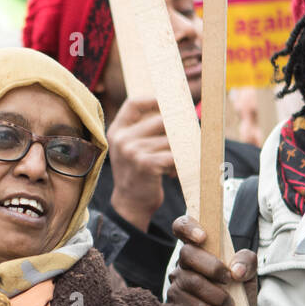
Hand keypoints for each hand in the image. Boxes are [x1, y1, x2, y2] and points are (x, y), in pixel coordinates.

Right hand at [107, 97, 175, 232]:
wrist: (130, 205)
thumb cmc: (136, 175)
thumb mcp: (129, 149)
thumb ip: (141, 131)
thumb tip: (174, 114)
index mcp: (117, 131)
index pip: (133, 103)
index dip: (153, 100)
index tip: (169, 105)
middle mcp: (122, 139)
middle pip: (160, 120)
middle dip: (177, 130)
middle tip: (187, 138)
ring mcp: (133, 151)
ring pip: (170, 140)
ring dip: (179, 152)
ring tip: (174, 164)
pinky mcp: (146, 163)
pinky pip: (173, 155)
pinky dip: (179, 163)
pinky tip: (174, 172)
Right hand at [166, 214, 257, 305]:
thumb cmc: (238, 293)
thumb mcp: (249, 274)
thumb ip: (248, 262)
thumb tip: (236, 270)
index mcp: (199, 249)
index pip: (182, 227)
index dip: (188, 227)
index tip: (203, 237)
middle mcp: (183, 264)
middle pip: (187, 254)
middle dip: (213, 268)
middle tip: (229, 281)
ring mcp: (176, 285)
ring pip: (191, 283)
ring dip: (217, 297)